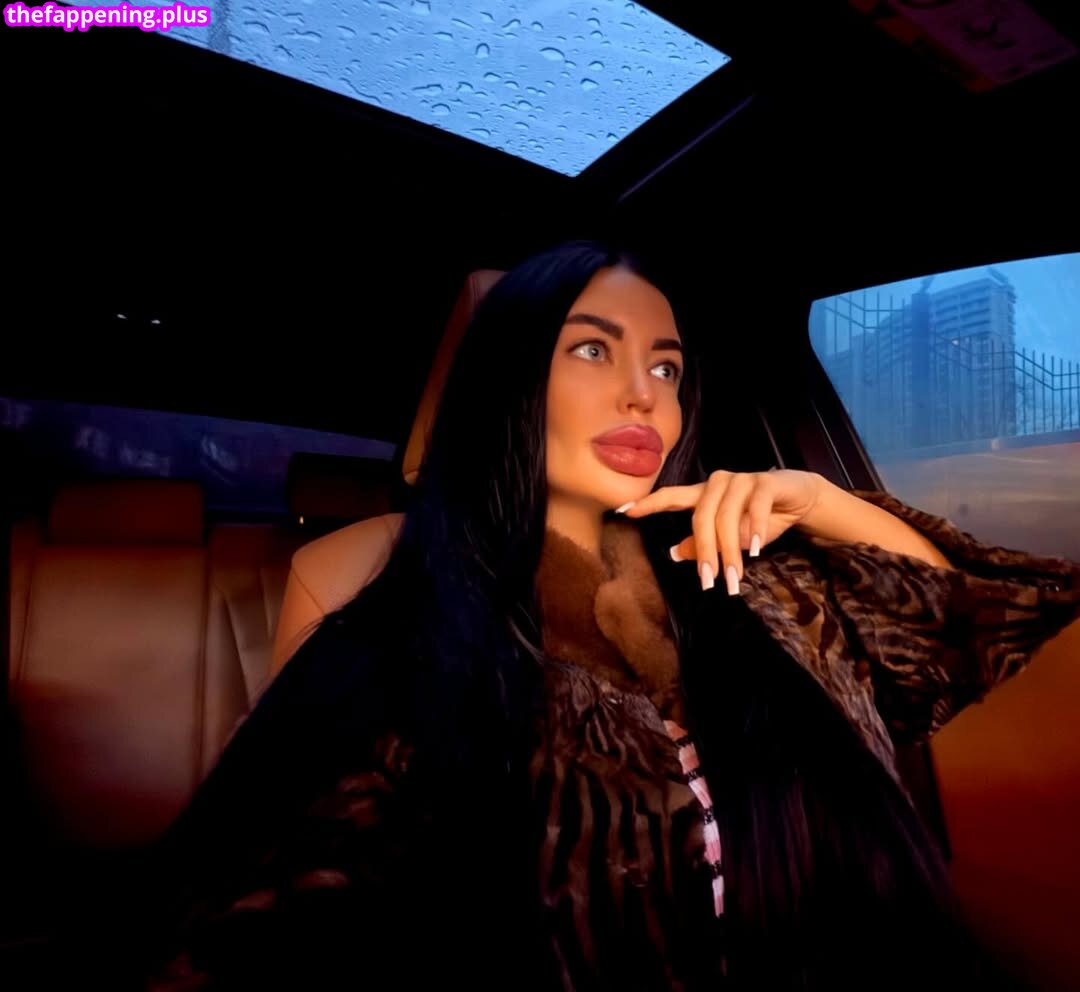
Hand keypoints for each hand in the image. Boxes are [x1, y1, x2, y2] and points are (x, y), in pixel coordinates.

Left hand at [617, 469, 822, 593]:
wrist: (798, 498)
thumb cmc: (757, 518)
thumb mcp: (728, 536)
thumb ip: (700, 543)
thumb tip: (672, 553)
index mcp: (702, 494)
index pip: (670, 497)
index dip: (647, 504)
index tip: (623, 512)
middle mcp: (717, 484)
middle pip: (701, 517)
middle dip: (704, 552)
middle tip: (709, 582)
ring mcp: (742, 480)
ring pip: (728, 516)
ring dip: (731, 550)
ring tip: (735, 576)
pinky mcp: (766, 482)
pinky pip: (756, 506)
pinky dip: (757, 529)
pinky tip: (758, 549)